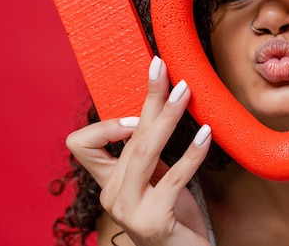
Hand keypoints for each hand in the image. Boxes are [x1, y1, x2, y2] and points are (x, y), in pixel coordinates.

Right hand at [66, 56, 212, 245]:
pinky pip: (174, 178)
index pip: (82, 144)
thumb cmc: (173, 215)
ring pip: (145, 151)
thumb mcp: (156, 179)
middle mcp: (112, 194)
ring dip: (168, 116)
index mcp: (109, 181)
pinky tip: (206, 134)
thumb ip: (150, 151)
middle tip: (163, 69)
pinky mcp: (153, 220)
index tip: (137, 109)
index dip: (105, 124)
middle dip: (149, 98)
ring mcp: (129, 209)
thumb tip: (161, 103)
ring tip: (186, 92)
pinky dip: (192, 153)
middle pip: (128, 137)